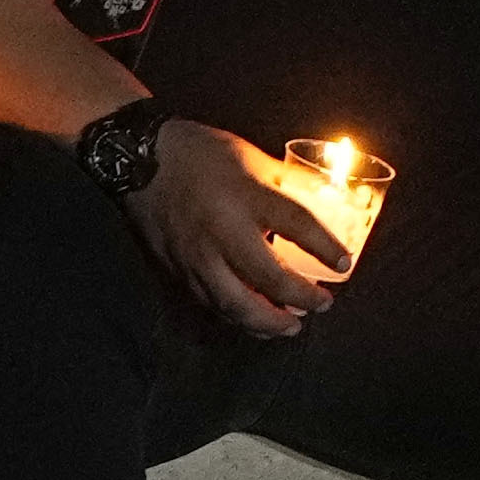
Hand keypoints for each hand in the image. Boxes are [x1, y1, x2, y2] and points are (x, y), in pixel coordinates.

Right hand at [128, 121, 354, 337]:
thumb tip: (320, 199)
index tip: (343, 265)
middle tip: (322, 304)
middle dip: (301, 299)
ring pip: (236, 303)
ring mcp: (197, 254)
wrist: (136, 157)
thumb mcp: (249, 156)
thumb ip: (283, 182)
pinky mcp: (177, 267)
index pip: (297, 225)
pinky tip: (251, 318)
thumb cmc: (198, 152)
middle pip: (269, 279)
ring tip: (289, 326)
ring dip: (268, 321)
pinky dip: (236, 315)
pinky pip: (210, 301)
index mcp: (245, 195)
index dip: (325, 249)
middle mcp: (222, 230)